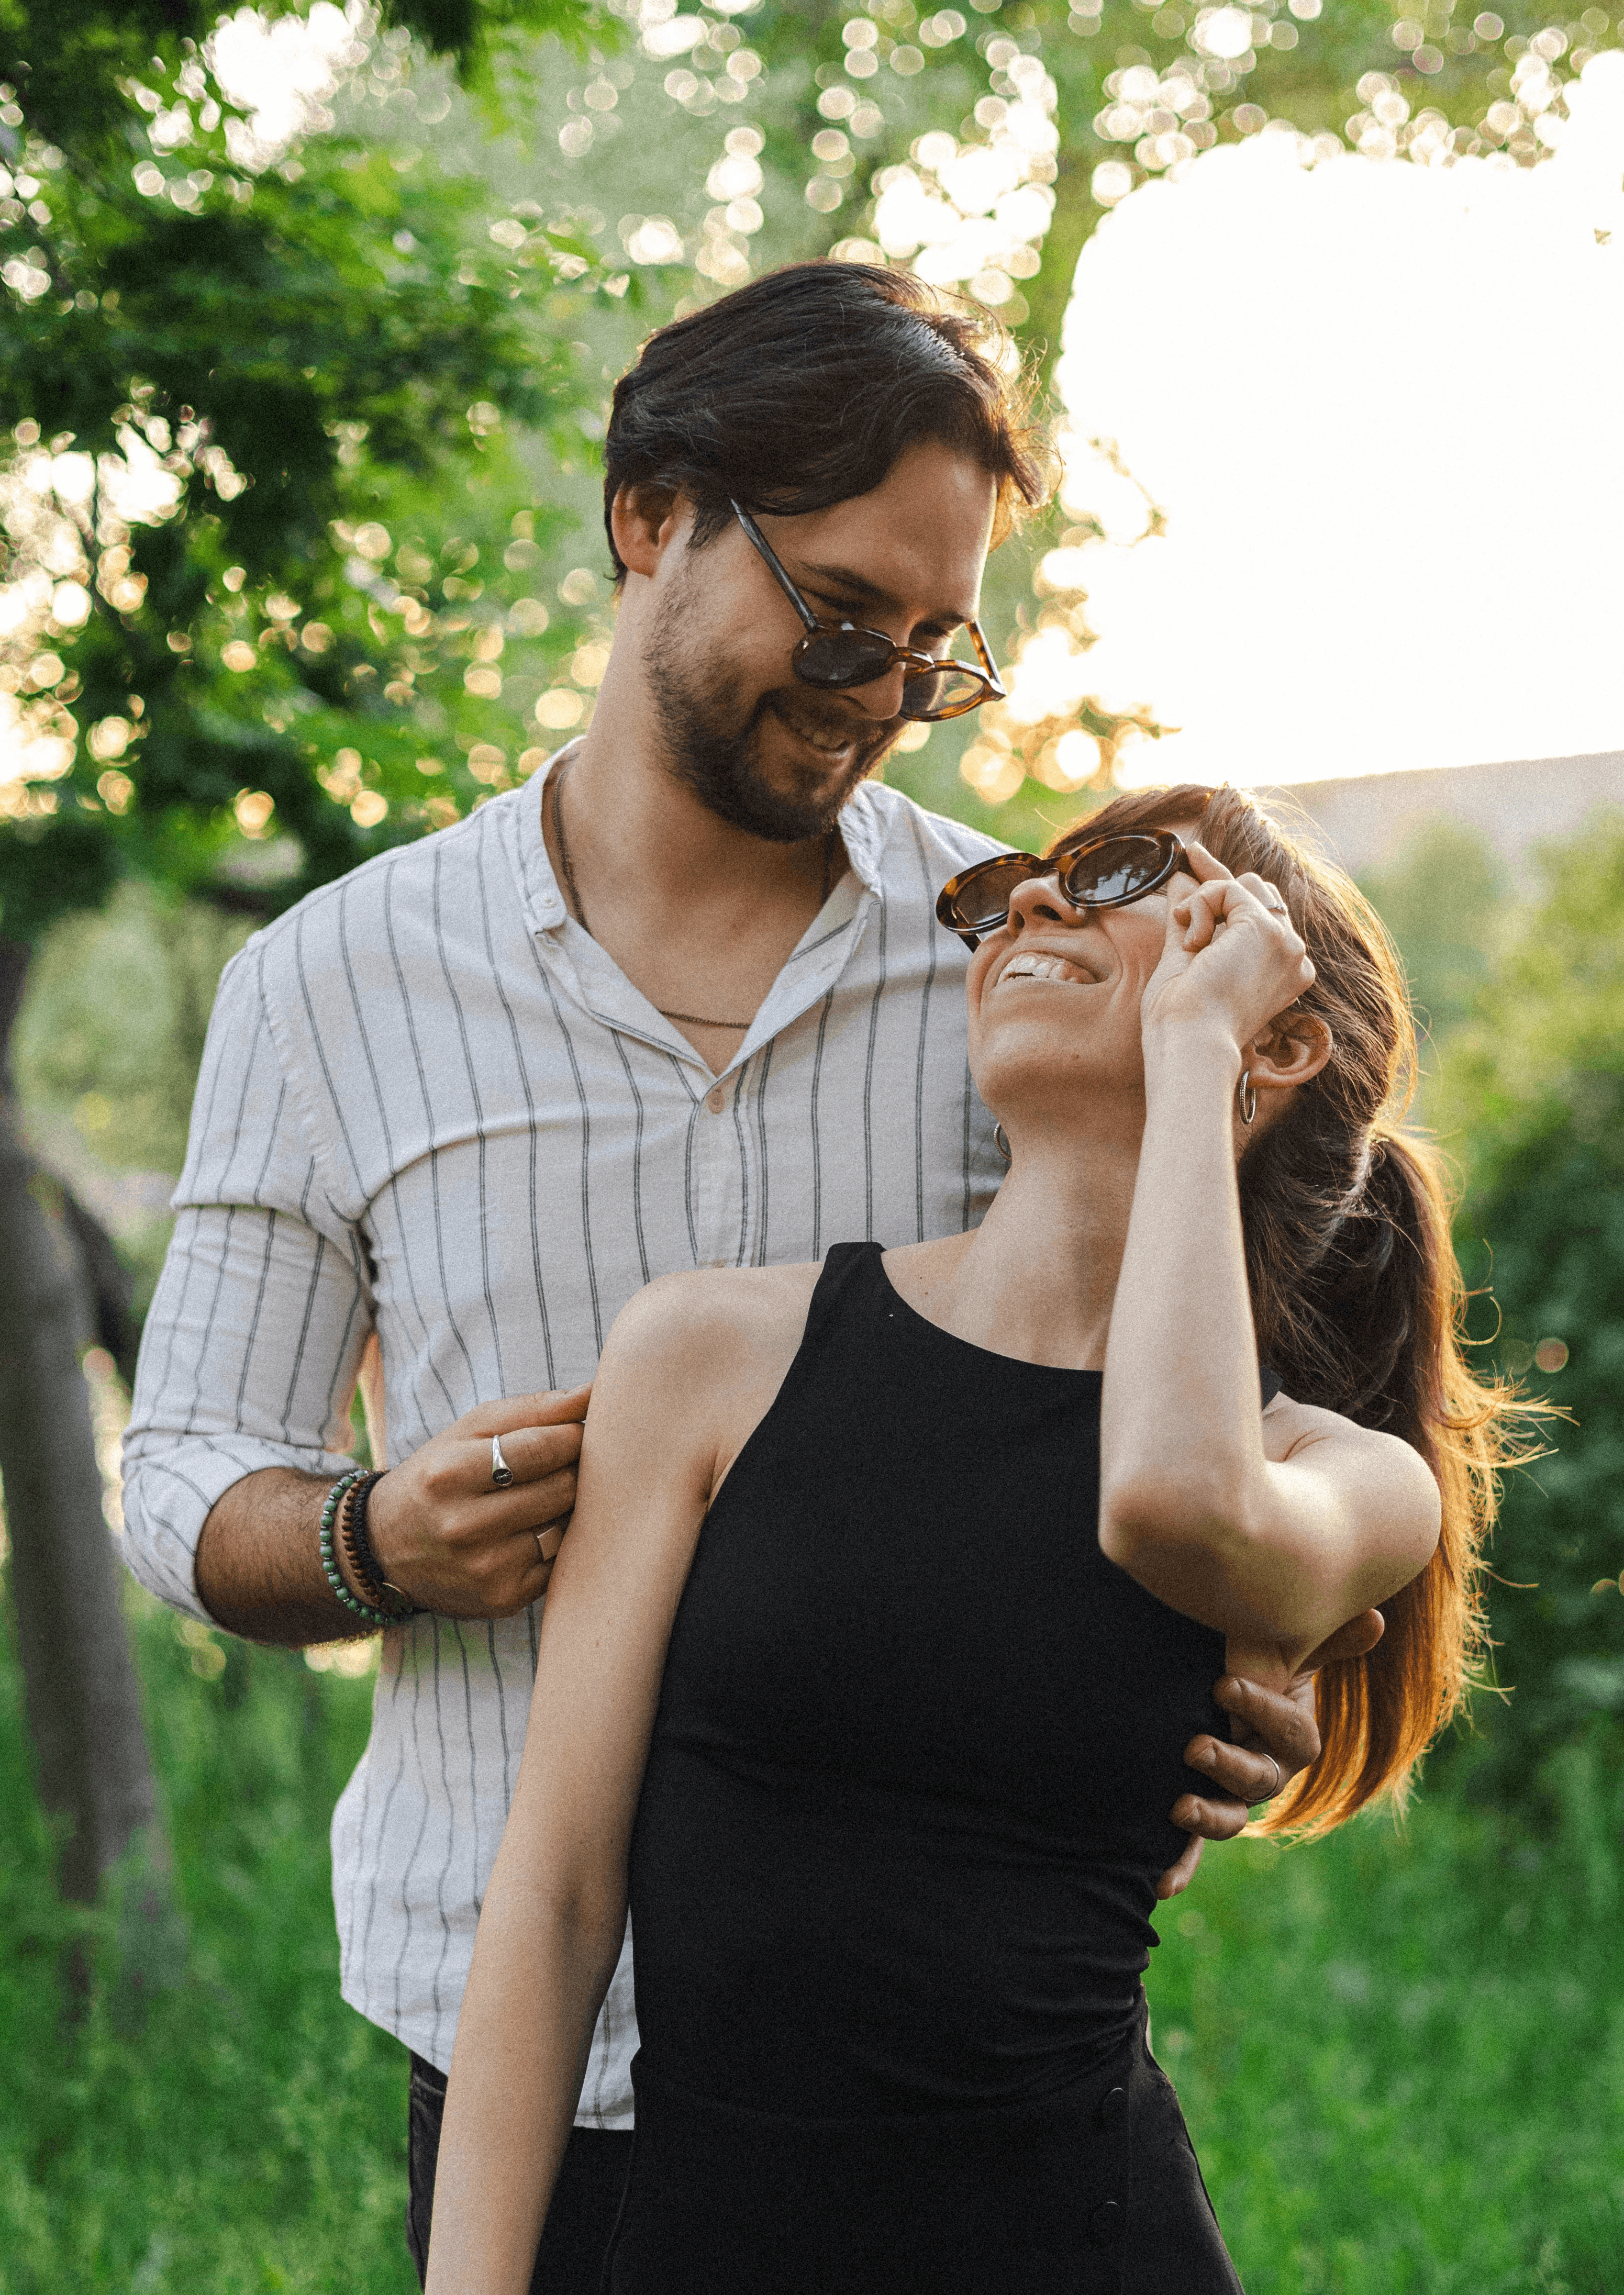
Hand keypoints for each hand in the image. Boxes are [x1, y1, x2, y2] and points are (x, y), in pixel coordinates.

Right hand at [366, 1386, 590, 1618]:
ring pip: (567, 1524)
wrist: (385, 1550)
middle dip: (575, 1470)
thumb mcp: (471, 1430)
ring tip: (545, 1497)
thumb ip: (536, 1409)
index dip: (574, 1435)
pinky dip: (558, 1543)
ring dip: (569, 1507)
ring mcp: (486, 1568)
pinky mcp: (504, 1598)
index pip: (544, 1447)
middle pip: (563, 1487)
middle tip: (566, 1464)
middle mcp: (465, 1525)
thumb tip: (595, 1392)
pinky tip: (533, 1533)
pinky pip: (560, 1561)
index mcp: (451, 1474)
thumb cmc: (439, 1475)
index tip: (578, 1432)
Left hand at [1140, 842, 1314, 1056]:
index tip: (1192, 860)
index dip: (1223, 885)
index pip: (1259, 911)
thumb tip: (1181, 878)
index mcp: (1282, 970)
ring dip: (1204, 906)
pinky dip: (1200, 907)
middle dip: (1214, 888)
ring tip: (1191, 947)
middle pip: (1257, 891)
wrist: (1191, 1041)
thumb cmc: (1184, 1018)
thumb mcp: (1186, 960)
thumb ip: (1191, 919)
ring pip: (1242, 886)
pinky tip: (1194, 944)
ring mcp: (1285, 942)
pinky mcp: (1266, 929)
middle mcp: (1293, 956)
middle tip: (1180, 904)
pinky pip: (1227, 888)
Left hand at [1153, 1610, 1384, 1898]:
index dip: (1262, 1710)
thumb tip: (1376, 1618)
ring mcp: (1233, 1798)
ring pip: (1230, 1818)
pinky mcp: (1198, 1815)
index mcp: (1291, 1737)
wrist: (1216, 1691)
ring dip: (1207, 1817)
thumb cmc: (1258, 1667)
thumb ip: (1324, 1641)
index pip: (1291, 1732)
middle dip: (1229, 1765)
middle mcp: (1267, 1772)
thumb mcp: (1288, 1652)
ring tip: (1178, 1808)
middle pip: (1260, 1781)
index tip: (1225, 1684)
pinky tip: (1160, 1886)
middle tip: (1196, 1745)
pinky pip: (1193, 1851)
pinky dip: (1180, 1867)